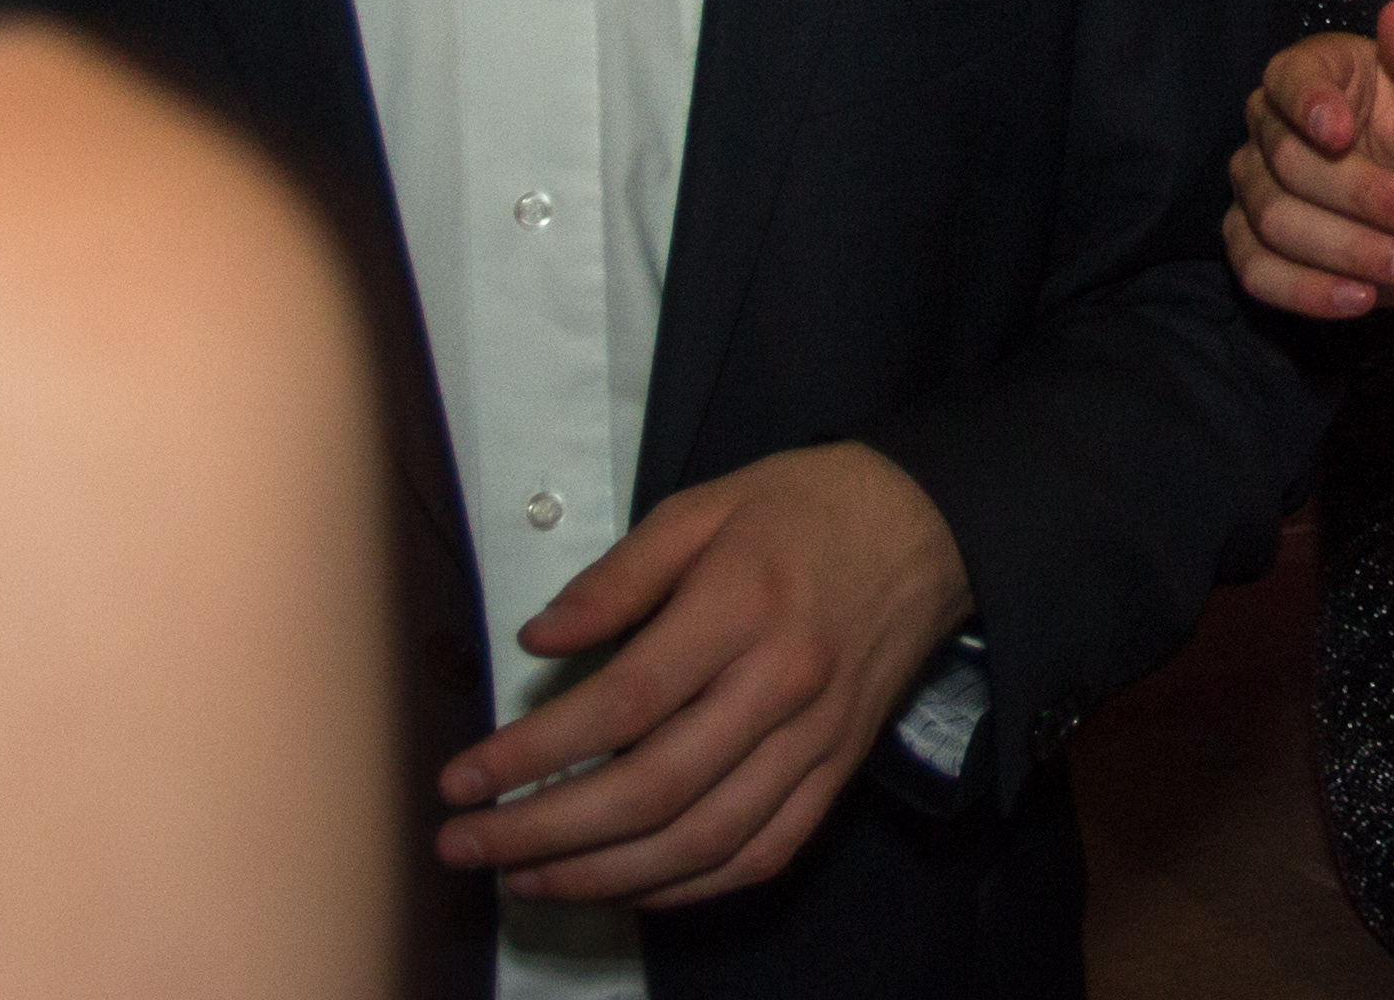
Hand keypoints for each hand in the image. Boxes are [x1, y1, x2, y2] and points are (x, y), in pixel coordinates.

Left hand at [431, 441, 970, 909]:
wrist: (931, 524)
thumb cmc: (806, 508)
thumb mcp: (705, 506)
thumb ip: (618, 576)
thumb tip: (538, 641)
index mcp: (742, 607)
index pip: (623, 704)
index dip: (533, 753)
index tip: (461, 779)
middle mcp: (782, 685)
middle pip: (652, 789)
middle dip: (544, 831)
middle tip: (465, 846)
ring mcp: (816, 738)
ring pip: (702, 839)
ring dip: (602, 876)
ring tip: (525, 879)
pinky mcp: (839, 771)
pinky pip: (761, 853)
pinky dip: (688, 888)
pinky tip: (625, 888)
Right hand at [1224, 0, 1393, 319]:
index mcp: (1321, 71)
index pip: (1287, 77)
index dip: (1306, 104)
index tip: (1341, 133)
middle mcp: (1274, 124)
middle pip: (1288, 163)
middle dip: (1365, 198)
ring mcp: (1257, 186)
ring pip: (1274, 222)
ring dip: (1351, 251)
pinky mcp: (1255, 244)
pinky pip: (1256, 271)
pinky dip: (1307, 291)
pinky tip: (1361, 299)